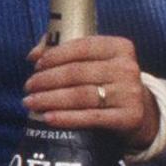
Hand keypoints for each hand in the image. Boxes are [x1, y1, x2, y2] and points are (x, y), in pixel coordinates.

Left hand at [24, 35, 159, 148]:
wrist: (137, 112)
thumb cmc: (105, 81)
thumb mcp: (92, 61)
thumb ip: (62, 50)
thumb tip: (33, 55)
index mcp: (119, 47)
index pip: (82, 47)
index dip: (55, 56)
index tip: (36, 66)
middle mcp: (127, 68)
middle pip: (77, 73)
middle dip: (47, 80)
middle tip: (28, 87)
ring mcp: (130, 94)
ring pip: (81, 95)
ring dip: (50, 99)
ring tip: (31, 102)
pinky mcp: (129, 117)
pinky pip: (91, 118)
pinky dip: (66, 118)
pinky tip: (48, 118)